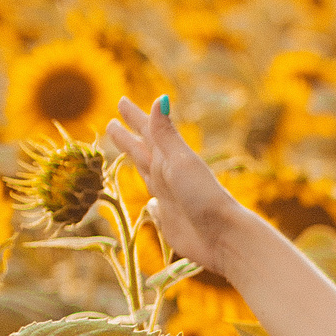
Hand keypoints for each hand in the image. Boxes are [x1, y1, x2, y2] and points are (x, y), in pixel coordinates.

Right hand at [104, 96, 241, 265]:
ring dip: (137, 162)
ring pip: (146, 174)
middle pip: (143, 151)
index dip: (134, 118)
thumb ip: (166, 135)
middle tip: (112, 122)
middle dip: (128, 137)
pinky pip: (155, 207)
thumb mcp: (180, 162)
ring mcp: (169, 198)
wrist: (223, 237)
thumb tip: (160, 98)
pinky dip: (150, 201)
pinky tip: (151, 203)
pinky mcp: (170, 221)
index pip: (147, 133)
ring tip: (128, 153)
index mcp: (170, 158)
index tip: (121, 101)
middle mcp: (168, 176)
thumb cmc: (203, 196)